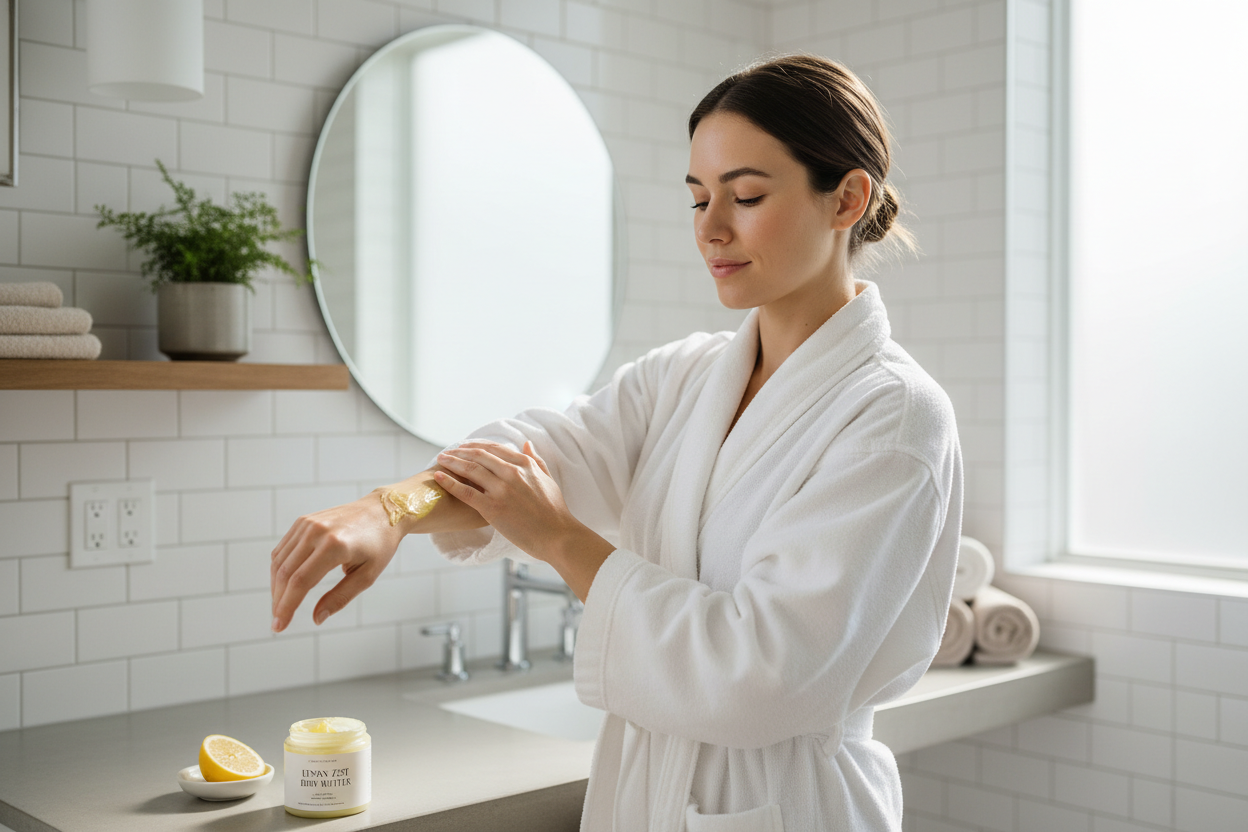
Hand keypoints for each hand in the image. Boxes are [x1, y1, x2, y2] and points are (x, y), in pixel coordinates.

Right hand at [270, 492, 403, 631]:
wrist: (382, 511)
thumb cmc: (379, 544)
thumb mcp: (367, 575)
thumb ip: (340, 597)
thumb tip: (317, 619)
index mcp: (335, 545)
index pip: (300, 581)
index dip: (286, 607)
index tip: (279, 627)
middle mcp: (317, 531)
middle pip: (285, 573)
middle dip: (278, 601)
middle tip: (278, 623)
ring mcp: (307, 524)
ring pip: (279, 561)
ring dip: (276, 587)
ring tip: (281, 606)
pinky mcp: (303, 521)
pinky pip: (283, 549)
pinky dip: (279, 569)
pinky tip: (284, 585)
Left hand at [434, 441, 578, 557]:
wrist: (557, 535)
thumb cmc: (554, 511)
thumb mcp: (547, 479)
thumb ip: (536, 460)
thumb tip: (526, 443)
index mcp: (525, 464)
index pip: (495, 448)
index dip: (476, 445)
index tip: (464, 446)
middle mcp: (512, 472)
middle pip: (479, 456)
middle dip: (460, 451)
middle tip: (447, 452)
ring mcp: (501, 489)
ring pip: (470, 470)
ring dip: (452, 462)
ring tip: (440, 460)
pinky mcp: (492, 508)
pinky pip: (465, 492)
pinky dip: (450, 482)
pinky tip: (438, 476)